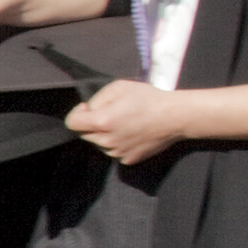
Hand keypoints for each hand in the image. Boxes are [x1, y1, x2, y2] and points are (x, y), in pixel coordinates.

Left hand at [66, 77, 187, 164]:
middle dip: (91, 123)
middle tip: (110, 113)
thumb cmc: (148, 98)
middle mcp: (107, 141)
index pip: (72, 123)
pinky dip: (117, 143)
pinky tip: (132, 132)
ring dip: (104, 134)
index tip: (88, 108)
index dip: (78, 113)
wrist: (175, 117)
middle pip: (85, 134)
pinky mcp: (128, 160)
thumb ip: (97, 99)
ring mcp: (117, 153)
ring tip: (124, 122)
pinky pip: (114, 151)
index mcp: (103, 122)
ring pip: (99, 144)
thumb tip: (88, 110)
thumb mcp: (118, 87)